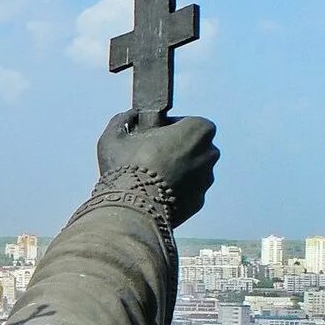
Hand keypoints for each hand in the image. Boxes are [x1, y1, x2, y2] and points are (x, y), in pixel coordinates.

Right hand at [97, 112, 216, 224]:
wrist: (131, 209)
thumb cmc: (126, 167)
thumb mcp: (115, 136)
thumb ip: (124, 120)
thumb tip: (130, 116)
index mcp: (196, 130)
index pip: (191, 122)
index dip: (172, 127)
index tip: (155, 135)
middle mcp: (208, 153)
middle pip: (195, 146)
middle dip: (178, 149)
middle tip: (154, 155)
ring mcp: (206, 180)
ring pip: (194, 170)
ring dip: (178, 170)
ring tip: (152, 177)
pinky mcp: (199, 201)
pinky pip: (188, 191)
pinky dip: (176, 191)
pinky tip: (155, 193)